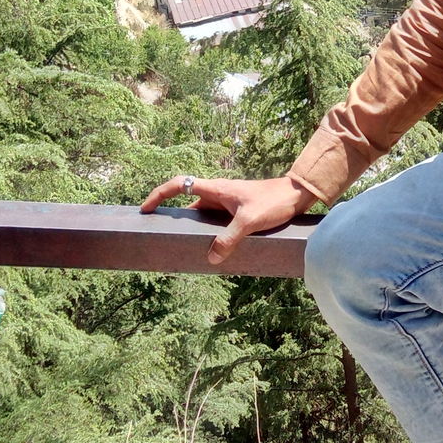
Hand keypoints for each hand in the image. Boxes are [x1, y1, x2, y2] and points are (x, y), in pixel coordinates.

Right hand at [139, 172, 319, 267]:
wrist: (297, 194)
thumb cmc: (274, 201)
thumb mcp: (250, 221)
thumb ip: (230, 238)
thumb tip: (211, 258)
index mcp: (215, 188)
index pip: (177, 184)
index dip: (158, 194)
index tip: (145, 208)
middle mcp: (217, 193)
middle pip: (185, 200)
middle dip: (169, 214)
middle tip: (156, 231)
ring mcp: (226, 202)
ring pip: (200, 213)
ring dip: (190, 225)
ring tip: (179, 245)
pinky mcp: (235, 211)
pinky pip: (213, 221)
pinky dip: (207, 232)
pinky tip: (210, 249)